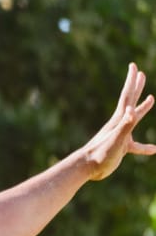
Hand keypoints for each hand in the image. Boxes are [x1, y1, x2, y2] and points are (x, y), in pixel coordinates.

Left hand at [83, 63, 155, 180]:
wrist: (87, 169)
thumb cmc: (100, 154)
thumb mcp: (116, 139)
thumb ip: (125, 125)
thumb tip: (132, 110)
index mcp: (119, 119)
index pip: (127, 96)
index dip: (132, 81)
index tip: (134, 66)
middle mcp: (119, 124)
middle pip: (130, 101)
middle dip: (136, 86)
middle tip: (141, 73)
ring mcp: (120, 134)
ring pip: (134, 118)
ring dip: (143, 107)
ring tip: (151, 98)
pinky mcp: (120, 146)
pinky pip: (136, 145)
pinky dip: (146, 147)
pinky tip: (154, 149)